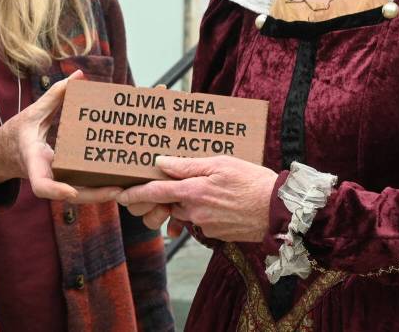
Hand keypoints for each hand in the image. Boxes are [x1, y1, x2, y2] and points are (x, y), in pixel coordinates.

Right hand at [0, 70, 121, 203]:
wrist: (3, 154)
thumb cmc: (18, 133)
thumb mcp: (32, 113)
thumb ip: (54, 95)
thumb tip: (78, 75)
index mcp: (34, 161)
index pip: (41, 184)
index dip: (56, 190)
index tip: (71, 191)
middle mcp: (45, 176)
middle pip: (68, 195)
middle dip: (92, 196)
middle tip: (116, 189)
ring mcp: (54, 181)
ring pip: (77, 196)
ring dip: (99, 195)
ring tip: (124, 187)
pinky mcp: (62, 180)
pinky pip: (80, 187)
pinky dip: (97, 187)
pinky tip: (119, 181)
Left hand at [117, 155, 277, 241]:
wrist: (278, 209)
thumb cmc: (251, 181)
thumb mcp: (220, 163)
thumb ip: (188, 165)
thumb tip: (160, 162)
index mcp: (193, 192)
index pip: (155, 193)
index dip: (135, 194)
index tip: (121, 195)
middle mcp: (194, 212)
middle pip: (167, 206)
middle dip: (160, 201)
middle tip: (161, 190)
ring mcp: (205, 226)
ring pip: (183, 215)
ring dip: (182, 207)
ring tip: (195, 194)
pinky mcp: (215, 235)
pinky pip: (199, 224)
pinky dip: (200, 215)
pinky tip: (214, 204)